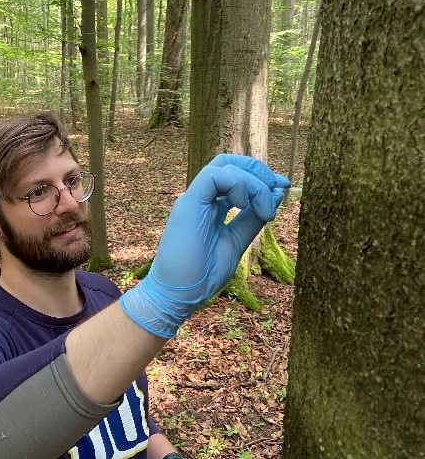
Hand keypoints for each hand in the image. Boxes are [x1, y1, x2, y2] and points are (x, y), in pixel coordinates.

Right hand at [120, 154, 289, 337]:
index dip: (260, 176)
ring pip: (225, 166)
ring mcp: (193, 199)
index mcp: (211, 206)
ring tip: (264, 211)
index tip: (281, 188)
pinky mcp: (188, 204)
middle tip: (277, 187)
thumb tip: (275, 196)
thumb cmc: (201, 274)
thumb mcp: (236, 242)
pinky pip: (214, 176)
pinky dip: (237, 184)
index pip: (234, 176)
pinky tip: (244, 205)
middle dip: (257, 169)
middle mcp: (201, 198)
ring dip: (253, 182)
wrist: (177, 296)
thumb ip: (252, 220)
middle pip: (228, 162)